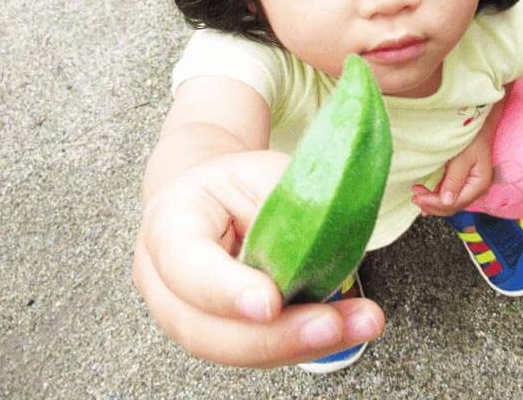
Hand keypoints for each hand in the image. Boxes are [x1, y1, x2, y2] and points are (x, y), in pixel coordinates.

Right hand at [133, 151, 384, 366]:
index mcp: (168, 225)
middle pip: (207, 329)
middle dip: (275, 336)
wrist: (212, 200)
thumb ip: (287, 206)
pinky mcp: (222, 337)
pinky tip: (346, 328)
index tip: (271, 303)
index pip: (186, 265)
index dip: (227, 290)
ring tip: (358, 325)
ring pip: (235, 350)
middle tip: (330, 325)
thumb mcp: (261, 172)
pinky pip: (260, 351)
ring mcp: (188, 318)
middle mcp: (164, 283)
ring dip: (300, 345)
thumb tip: (334, 235)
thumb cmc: (235, 185)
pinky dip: (305, 343)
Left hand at [411, 124, 495, 217]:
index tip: (417, 196)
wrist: (480, 121)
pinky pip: (451, 194)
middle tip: (414, 197)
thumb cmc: (472, 135)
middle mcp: (477, 188)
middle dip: (433, 204)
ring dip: (434, 202)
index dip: (434, 203)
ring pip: (451, 202)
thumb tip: (446, 201)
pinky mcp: (465, 180)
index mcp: (479, 183)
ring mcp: (471, 185)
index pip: (455, 202)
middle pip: (453, 206)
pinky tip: (427, 198)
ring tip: (417, 197)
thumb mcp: (462, 156)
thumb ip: (454, 179)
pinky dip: (438, 197)